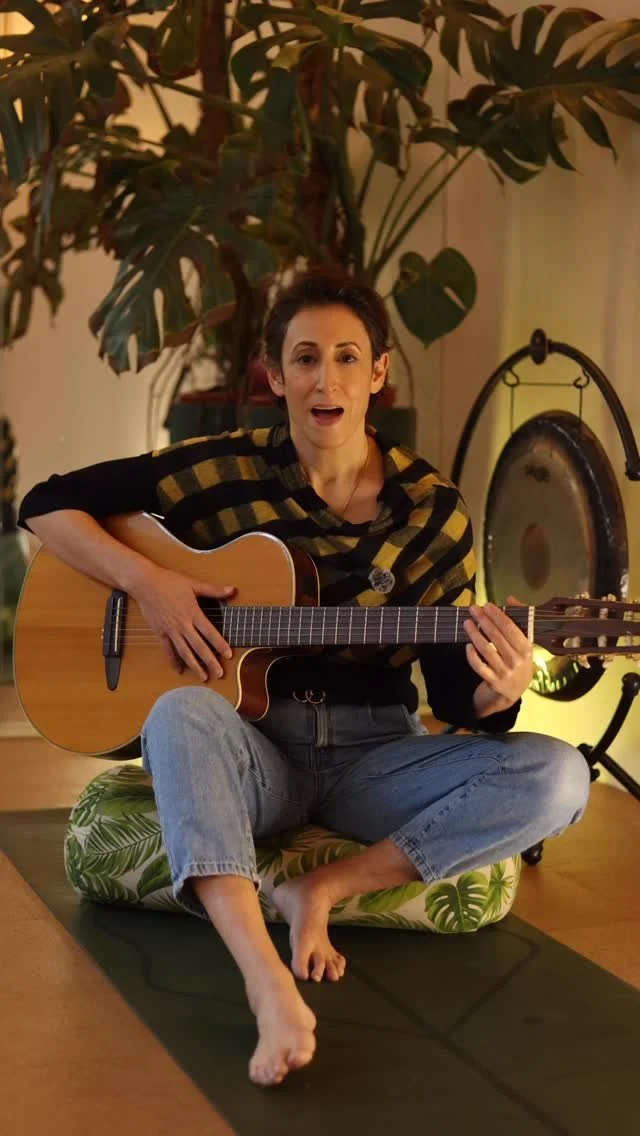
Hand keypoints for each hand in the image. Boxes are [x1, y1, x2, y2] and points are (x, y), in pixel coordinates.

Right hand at [130, 563, 234, 681]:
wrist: (145, 584)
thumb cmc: (169, 582)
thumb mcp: (193, 584)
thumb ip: (213, 590)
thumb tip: (232, 590)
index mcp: (193, 613)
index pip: (210, 632)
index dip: (220, 644)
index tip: (228, 655)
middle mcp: (183, 625)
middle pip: (199, 647)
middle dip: (210, 662)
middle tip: (219, 674)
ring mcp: (170, 630)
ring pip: (184, 652)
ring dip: (195, 665)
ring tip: (203, 677)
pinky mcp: (160, 632)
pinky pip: (167, 650)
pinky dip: (173, 661)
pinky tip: (179, 670)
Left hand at [464, 595, 532, 715]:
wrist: (513, 691)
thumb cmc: (518, 661)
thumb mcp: (523, 643)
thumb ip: (519, 620)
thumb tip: (510, 598)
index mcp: (526, 649)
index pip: (511, 629)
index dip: (498, 616)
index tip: (487, 605)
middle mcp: (516, 661)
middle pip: (497, 637)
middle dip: (484, 621)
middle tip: (473, 609)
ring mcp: (504, 672)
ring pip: (487, 650)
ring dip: (475, 635)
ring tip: (467, 623)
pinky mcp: (493, 681)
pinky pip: (480, 667)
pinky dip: (472, 656)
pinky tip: (467, 645)